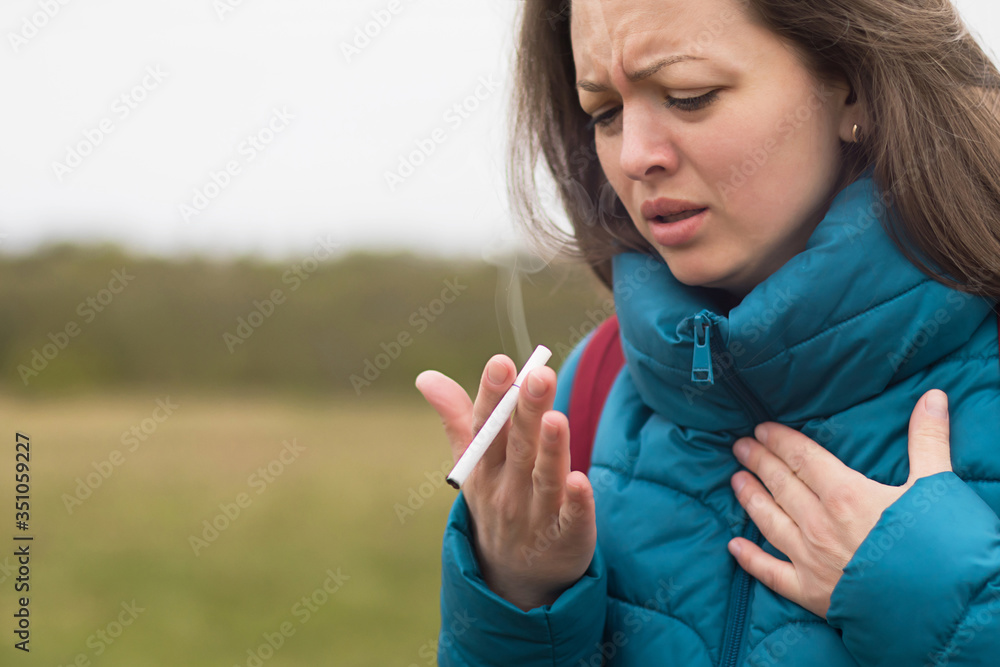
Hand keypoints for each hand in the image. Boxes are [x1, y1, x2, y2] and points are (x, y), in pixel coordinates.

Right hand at [415, 355, 596, 610]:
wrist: (514, 579)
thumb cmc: (496, 503)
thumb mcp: (473, 465)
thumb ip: (458, 418)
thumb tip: (425, 376)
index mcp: (484, 468)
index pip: (485, 428)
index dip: (493, 395)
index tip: (501, 362)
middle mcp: (506, 490)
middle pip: (518, 446)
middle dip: (527, 411)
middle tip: (539, 375)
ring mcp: (535, 516)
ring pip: (544, 478)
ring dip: (551, 450)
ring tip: (556, 418)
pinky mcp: (566, 537)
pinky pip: (571, 519)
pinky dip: (575, 503)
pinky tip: (580, 481)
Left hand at [728, 389, 952, 617]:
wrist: (945, 609)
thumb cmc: (943, 546)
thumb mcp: (937, 486)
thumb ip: (927, 439)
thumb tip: (933, 396)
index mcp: (845, 494)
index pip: (802, 458)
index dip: (780, 441)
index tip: (761, 429)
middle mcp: (819, 524)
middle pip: (781, 485)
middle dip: (759, 462)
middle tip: (739, 447)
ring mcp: (811, 560)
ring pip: (770, 521)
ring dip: (751, 499)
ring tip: (735, 481)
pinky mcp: (812, 593)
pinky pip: (772, 573)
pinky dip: (751, 560)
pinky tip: (734, 547)